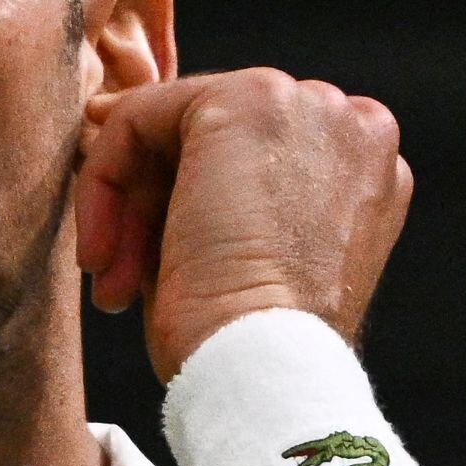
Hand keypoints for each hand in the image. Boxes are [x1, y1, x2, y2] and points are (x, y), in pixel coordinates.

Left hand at [75, 69, 412, 381]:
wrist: (266, 363)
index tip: (134, 255)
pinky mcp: (245, 102)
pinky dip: (103, 182)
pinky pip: (139, 119)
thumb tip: (130, 158)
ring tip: (110, 283)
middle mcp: (350, 122)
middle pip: (211, 139)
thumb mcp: (245, 258)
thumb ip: (215, 197)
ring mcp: (306, 104)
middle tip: (116, 280)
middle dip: (147, 208)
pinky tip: (101, 252)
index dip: (181, 200)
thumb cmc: (250, 341)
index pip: (250, 158)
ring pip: (171, 127)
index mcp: (364, 168)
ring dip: (124, 208)